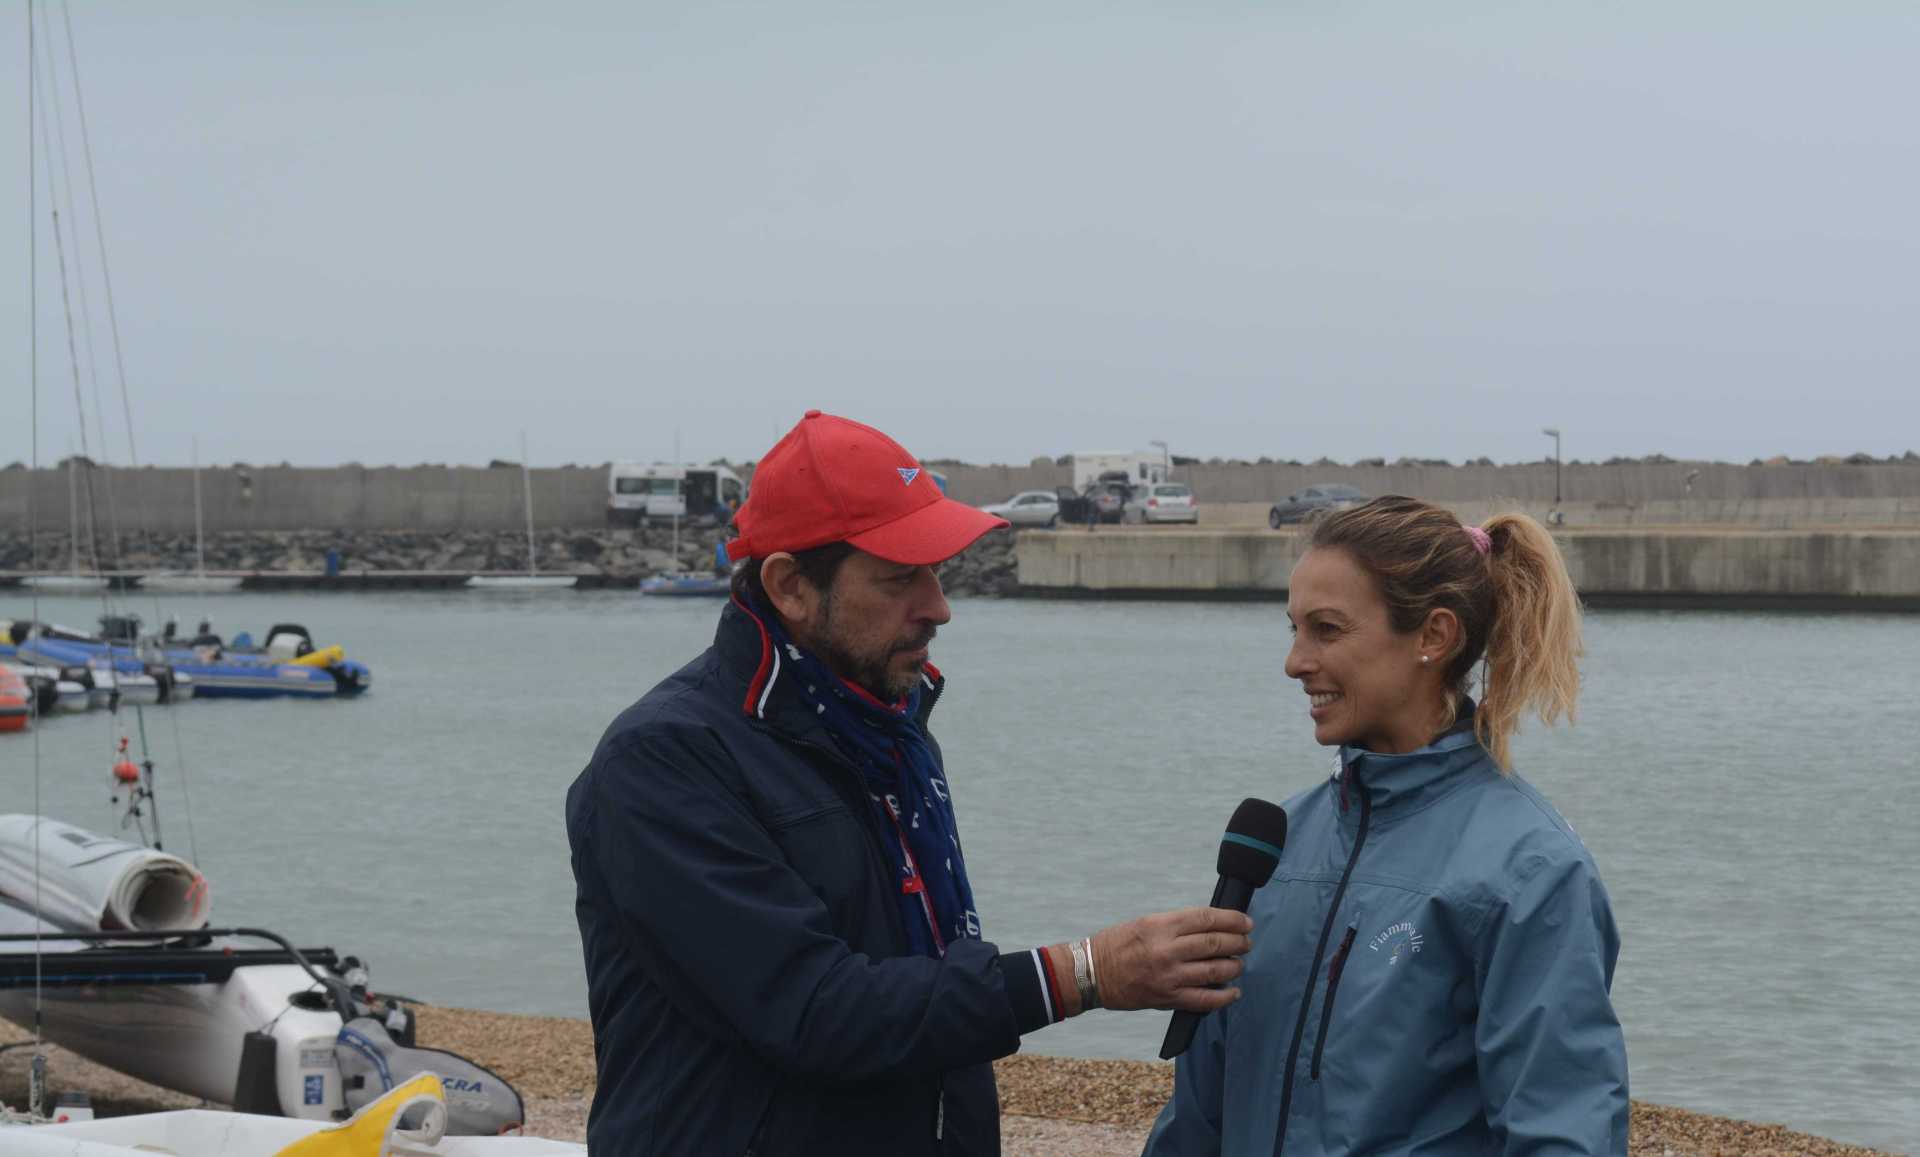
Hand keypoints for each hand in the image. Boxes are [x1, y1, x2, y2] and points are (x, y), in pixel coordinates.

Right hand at [1088, 907, 1252, 1012]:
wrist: (1092, 973)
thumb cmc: (1117, 945)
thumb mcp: (1146, 923)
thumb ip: (1178, 925)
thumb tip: (1211, 927)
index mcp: (1160, 926)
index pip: (1206, 918)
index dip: (1232, 919)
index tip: (1245, 922)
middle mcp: (1167, 950)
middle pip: (1215, 943)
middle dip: (1238, 942)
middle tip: (1246, 942)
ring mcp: (1169, 976)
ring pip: (1215, 970)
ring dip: (1234, 966)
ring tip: (1238, 963)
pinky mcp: (1168, 998)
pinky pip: (1204, 999)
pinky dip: (1224, 996)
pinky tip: (1233, 991)